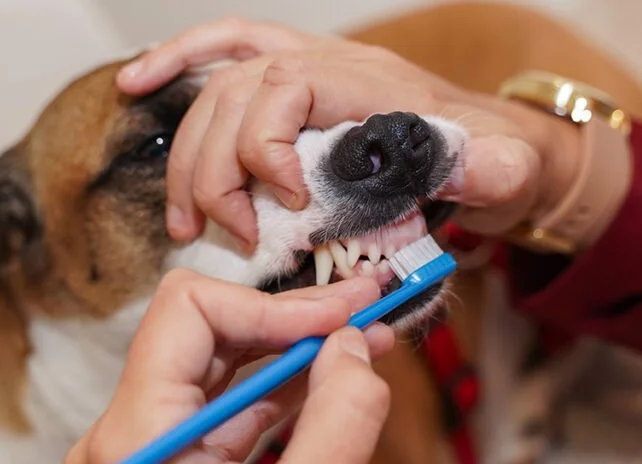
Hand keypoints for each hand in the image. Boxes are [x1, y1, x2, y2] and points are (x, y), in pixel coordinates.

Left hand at [61, 270, 395, 463]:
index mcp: (135, 440)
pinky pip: (229, 415)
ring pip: (223, 372)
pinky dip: (284, 396)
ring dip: (296, 353)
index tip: (346, 312)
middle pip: (207, 335)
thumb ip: (340, 422)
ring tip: (364, 340)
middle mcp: (128, 438)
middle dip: (294, 321)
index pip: (190, 314)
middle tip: (366, 306)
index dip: (275, 305)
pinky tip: (334, 385)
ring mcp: (148, 458)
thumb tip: (356, 347)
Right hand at [118, 18, 579, 247]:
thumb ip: (492, 169)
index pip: (288, 88)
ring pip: (216, 89)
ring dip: (189, 154)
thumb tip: (479, 167)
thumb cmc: (491, 160)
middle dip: (218, 171)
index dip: (268, 146)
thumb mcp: (504, 171)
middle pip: (237, 95)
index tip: (290, 205)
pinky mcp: (291, 83)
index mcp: (371, 84)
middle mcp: (330, 65)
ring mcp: (306, 66)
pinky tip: (138, 83)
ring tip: (186, 221)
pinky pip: (222, 51)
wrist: (493, 145)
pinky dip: (177, 61)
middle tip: (232, 234)